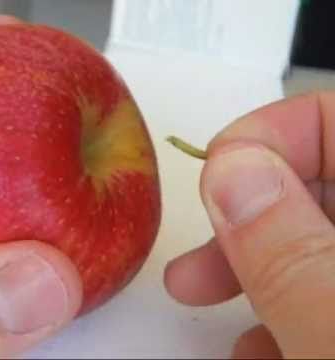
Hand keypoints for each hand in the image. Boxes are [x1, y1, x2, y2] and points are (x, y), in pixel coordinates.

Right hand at [165, 92, 334, 358]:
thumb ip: (290, 254)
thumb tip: (233, 172)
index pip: (334, 120)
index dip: (264, 137)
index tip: (211, 177)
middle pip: (311, 181)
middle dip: (238, 210)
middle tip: (196, 248)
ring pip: (305, 236)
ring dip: (242, 261)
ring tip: (197, 293)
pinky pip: (316, 285)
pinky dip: (276, 304)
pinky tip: (255, 343)